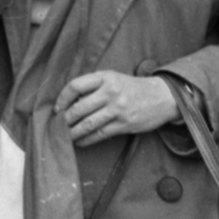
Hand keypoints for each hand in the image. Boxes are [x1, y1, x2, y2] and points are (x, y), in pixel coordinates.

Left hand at [55, 70, 178, 146]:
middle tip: (59, 126)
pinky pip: (100, 134)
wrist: (161, 96)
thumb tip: (70, 103)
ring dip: (73, 132)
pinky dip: (86, 140)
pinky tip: (80, 141)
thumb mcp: (113, 78)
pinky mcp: (124, 124)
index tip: (58, 108)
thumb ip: (94, 87)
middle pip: (79, 108)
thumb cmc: (132, 88)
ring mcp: (118, 109)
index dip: (62, 98)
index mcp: (105, 77)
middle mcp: (111, 92)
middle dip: (65, 120)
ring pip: (87, 124)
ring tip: (66, 136)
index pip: (76, 86)